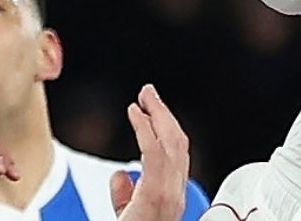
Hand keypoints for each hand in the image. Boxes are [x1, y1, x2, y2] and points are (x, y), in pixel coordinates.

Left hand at [108, 84, 189, 220]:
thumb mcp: (128, 215)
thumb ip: (126, 196)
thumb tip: (121, 176)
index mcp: (172, 199)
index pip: (177, 156)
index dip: (167, 129)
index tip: (152, 110)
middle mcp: (176, 196)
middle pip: (179, 146)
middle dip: (165, 115)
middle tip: (148, 93)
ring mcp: (169, 197)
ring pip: (172, 145)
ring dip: (157, 116)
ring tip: (143, 98)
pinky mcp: (155, 197)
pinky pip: (155, 156)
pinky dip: (147, 129)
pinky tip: (136, 114)